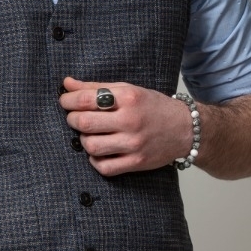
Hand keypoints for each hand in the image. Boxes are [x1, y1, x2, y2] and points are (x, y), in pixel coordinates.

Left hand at [59, 76, 191, 176]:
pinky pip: (104, 167)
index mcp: (129, 98)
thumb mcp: (128, 90)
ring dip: (84, 140)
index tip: (65, 101)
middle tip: (74, 117)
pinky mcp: (137, 162)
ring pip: (91, 146)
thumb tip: (67, 83)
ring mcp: (134, 144)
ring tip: (90, 134)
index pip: (86, 99)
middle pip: (85, 123)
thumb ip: (96, 87)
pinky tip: (99, 152)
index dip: (68, 100)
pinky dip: (95, 160)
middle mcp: (131, 120)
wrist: (185, 128)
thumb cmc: (152, 106)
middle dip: (72, 119)